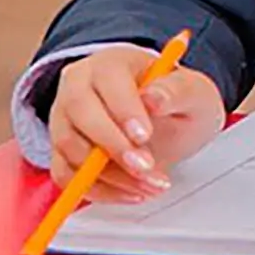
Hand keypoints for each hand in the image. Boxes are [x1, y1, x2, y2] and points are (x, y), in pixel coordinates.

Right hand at [47, 47, 224, 202]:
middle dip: (113, 146)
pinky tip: (131, 192)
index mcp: (113, 62)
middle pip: (80, 112)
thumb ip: (177, 90)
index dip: (124, 109)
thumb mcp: (193, 91)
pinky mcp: (62, 150)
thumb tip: (153, 98)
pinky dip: (98, 190)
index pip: (109, 79)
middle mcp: (80, 85)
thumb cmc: (176, 101)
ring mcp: (65, 118)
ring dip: (110, 175)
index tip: (145, 136)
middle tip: (145, 167)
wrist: (166, 120)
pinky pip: (66, 175)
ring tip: (150, 183)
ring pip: (71, 148)